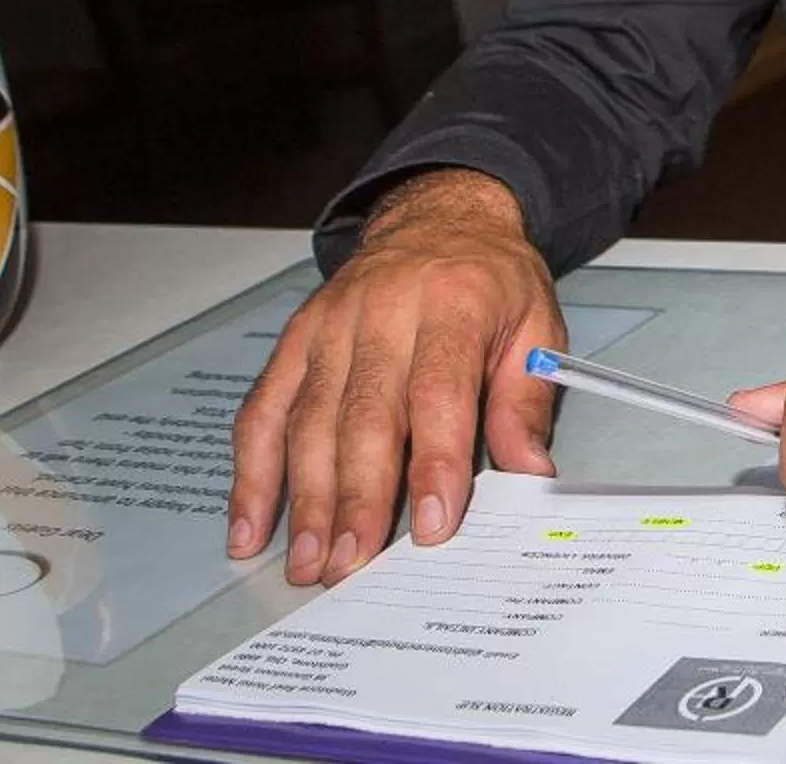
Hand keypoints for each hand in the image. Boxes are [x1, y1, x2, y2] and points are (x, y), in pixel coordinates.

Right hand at [226, 169, 564, 583]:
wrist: (439, 218)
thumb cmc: (491, 280)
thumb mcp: (535, 325)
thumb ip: (526, 401)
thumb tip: (531, 472)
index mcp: (454, 304)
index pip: (439, 392)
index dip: (435, 463)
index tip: (435, 525)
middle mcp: (383, 313)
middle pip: (364, 416)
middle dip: (357, 499)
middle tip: (352, 567)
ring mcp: (329, 327)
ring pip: (308, 421)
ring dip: (303, 499)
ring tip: (308, 563)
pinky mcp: (295, 341)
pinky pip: (263, 411)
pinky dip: (252, 472)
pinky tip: (250, 526)